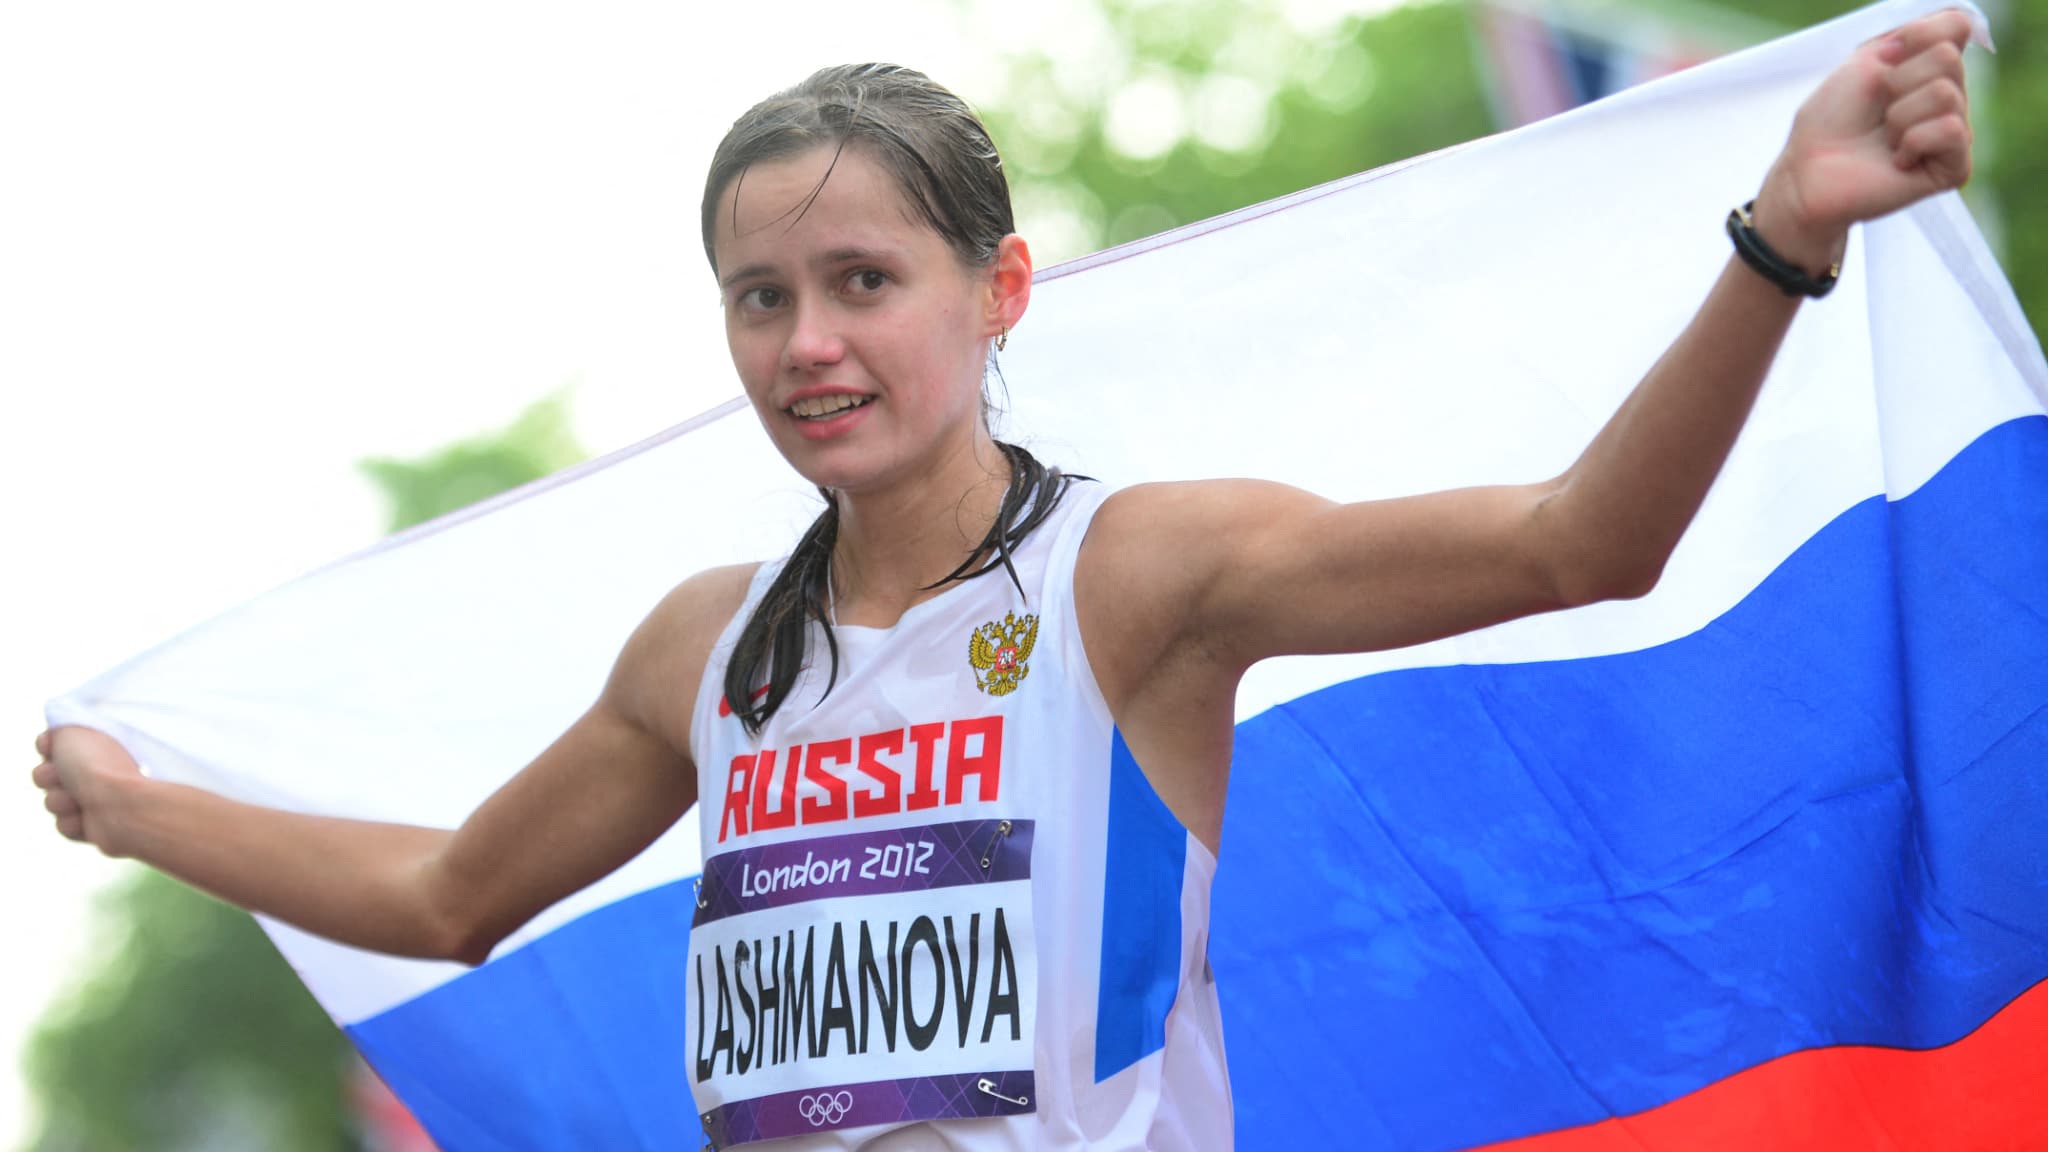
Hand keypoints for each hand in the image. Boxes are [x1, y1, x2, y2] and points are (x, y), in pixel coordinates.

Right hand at [31, 726, 141, 854]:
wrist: (120, 805)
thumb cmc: (98, 764)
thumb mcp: (72, 730)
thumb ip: (59, 730)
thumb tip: (50, 740)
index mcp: (95, 745)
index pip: (52, 746)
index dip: (48, 747)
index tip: (50, 747)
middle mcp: (96, 770)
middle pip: (44, 775)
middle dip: (48, 776)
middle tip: (63, 776)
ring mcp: (96, 799)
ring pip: (51, 802)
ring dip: (61, 800)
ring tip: (80, 800)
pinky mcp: (95, 826)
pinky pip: (64, 825)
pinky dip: (72, 822)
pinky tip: (88, 819)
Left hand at [1753, 9, 1977, 273]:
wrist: (1809, 170)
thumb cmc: (1832, 118)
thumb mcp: (1867, 59)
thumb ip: (1918, 33)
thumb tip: (1958, 21)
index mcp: (1933, 68)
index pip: (1956, 25)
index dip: (1914, 36)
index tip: (1882, 58)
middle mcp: (1952, 97)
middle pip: (1947, 58)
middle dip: (1897, 81)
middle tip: (1878, 110)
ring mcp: (1956, 132)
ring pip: (1946, 94)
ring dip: (1899, 115)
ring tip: (1885, 137)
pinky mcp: (1956, 167)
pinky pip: (1950, 130)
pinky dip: (1912, 141)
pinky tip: (1897, 160)